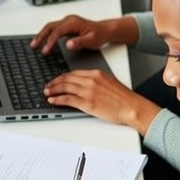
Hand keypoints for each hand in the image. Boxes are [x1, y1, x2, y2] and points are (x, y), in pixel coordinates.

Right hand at [31, 14, 138, 55]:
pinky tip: (43, 42)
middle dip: (40, 36)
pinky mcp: (67, 26)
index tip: (45, 50)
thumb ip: (79, 42)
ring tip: (34, 45)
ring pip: (50, 27)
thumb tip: (68, 44)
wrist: (105, 30)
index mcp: (73, 23)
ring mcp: (67, 22)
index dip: (50, 41)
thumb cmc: (99, 35)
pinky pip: (53, 29)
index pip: (57, 31)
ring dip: (42, 35)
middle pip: (50, 27)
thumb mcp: (91, 40)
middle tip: (34, 46)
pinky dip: (46, 35)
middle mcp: (68, 20)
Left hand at [43, 70, 160, 133]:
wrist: (131, 107)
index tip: (56, 80)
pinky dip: (58, 99)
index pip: (73, 73)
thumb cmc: (123, 98)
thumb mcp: (109, 83)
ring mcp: (88, 91)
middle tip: (48, 87)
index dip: (62, 77)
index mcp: (96, 73)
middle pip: (67, 79)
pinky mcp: (87, 102)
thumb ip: (95, 82)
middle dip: (54, 83)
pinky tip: (53, 101)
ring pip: (64, 87)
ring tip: (47, 93)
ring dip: (53, 90)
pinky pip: (67, 99)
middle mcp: (91, 80)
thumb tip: (82, 85)